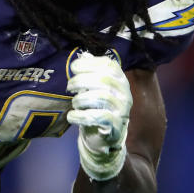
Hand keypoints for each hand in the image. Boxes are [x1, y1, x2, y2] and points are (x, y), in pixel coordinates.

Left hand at [66, 50, 132, 180]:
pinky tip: (72, 116)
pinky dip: (81, 116)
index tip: (74, 67)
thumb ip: (90, 73)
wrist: (103, 137)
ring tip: (74, 104)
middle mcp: (124, 93)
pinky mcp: (116, 126)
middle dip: (81, 81)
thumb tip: (83, 55)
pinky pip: (98, 117)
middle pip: (103, 80)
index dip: (89, 64)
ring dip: (81, 99)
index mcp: (120, 80)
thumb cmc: (96, 108)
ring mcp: (122, 110)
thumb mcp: (93, 89)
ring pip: (101, 98)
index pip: (108, 65)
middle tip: (69, 87)